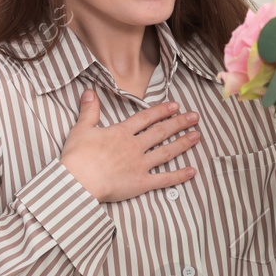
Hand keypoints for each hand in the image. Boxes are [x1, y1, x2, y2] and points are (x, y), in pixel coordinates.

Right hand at [59, 90, 199, 202]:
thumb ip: (89, 111)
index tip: (175, 105)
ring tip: (197, 136)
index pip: (146, 118)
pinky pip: (164, 179)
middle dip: (179, 123)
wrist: (78, 181)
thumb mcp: (81, 129)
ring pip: (166, 152)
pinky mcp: (141, 183)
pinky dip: (179, 176)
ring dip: (183, 143)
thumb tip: (90, 92)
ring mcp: (140, 165)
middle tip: (195, 117)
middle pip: (161, 132)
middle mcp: (134, 147)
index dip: (161, 111)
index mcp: (121, 133)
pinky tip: (192, 171)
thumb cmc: (77, 157)